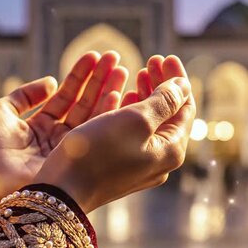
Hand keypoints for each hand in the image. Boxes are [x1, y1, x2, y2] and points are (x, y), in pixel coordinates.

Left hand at [0, 51, 127, 218]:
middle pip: (84, 104)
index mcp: (40, 127)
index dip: (80, 76)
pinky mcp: (77, 161)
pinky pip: (96, 135)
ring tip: (122, 70)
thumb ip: (24, 95)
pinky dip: (107, 114)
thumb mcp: (0, 112)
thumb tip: (51, 81)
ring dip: (108, 92)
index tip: (94, 56)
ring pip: (94, 117)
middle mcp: (58, 139)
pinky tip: (117, 94)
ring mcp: (69, 151)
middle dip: (99, 81)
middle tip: (115, 58)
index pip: (65, 97)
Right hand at [34, 55, 195, 212]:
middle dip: (162, 85)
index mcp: (171, 150)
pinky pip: (132, 133)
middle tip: (151, 60)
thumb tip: (183, 85)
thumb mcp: (136, 119)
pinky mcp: (118, 165)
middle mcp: (159, 161)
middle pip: (169, 115)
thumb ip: (163, 100)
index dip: (177, 79)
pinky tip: (121, 97)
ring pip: (149, 123)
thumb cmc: (98, 152)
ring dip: (145, 95)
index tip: (165, 56)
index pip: (185, 108)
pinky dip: (130, 111)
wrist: (62, 191)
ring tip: (137, 73)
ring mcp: (138, 165)